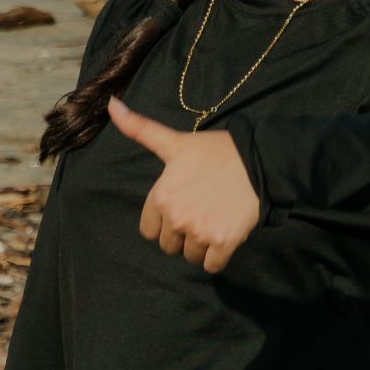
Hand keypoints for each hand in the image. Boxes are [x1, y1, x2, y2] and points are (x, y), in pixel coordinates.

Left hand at [107, 99, 260, 272]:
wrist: (259, 160)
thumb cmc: (216, 151)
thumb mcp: (174, 141)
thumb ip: (140, 129)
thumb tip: (110, 104)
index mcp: (161, 196)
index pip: (148, 230)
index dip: (164, 220)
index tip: (181, 206)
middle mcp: (177, 217)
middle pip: (168, 245)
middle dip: (181, 234)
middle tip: (199, 212)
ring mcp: (201, 231)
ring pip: (190, 255)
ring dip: (200, 245)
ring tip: (213, 220)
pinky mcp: (224, 243)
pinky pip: (211, 265)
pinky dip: (217, 256)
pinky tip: (224, 235)